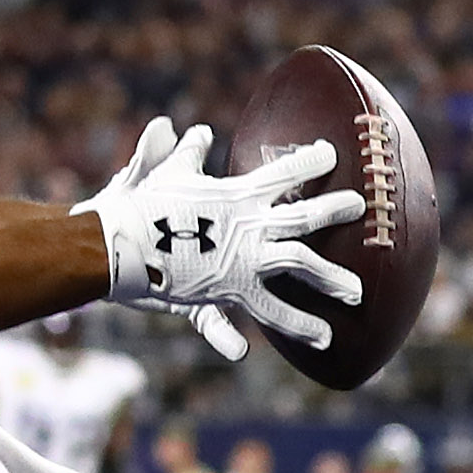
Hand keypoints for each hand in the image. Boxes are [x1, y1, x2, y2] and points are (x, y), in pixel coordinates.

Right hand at [78, 122, 364, 357]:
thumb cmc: (134, 202)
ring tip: (355, 295)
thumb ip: (171, 151)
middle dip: (333, 211)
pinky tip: (270, 348)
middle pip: (302, 220)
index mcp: (237, 196)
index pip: (282, 172)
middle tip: (359, 207)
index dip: (309, 161)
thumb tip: (169, 125)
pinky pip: (242, 315)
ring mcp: (239, 264)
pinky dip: (252, 332)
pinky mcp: (218, 295)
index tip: (331, 153)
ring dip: (328, 282)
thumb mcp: (154, 170)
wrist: (113, 243)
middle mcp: (248, 229)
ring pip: (295, 271)